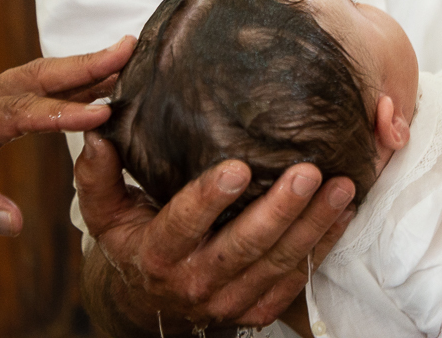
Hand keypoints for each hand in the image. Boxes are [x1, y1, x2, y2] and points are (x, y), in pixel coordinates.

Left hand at [0, 36, 135, 234]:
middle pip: (36, 75)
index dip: (61, 113)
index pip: (18, 113)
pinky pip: (37, 84)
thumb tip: (13, 222)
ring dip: (83, 65)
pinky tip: (99, 81)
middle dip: (84, 63)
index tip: (102, 113)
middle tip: (129, 48)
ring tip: (128, 56)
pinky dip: (71, 79)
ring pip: (40, 74)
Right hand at [76, 134, 356, 334]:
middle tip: (310, 172)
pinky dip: (322, 245)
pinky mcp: (257, 308)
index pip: (184, 224)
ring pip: (277, 263)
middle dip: (280, 209)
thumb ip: (98, 176)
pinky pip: (295, 278)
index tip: (237, 166)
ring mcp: (230, 300)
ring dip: (314, 225)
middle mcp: (195, 281)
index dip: (209, 198)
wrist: (149, 305)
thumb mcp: (104, 214)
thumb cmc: (133, 243)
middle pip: (243, 246)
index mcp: (158, 254)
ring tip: (342, 185)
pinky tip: (344, 212)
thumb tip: (97, 134)